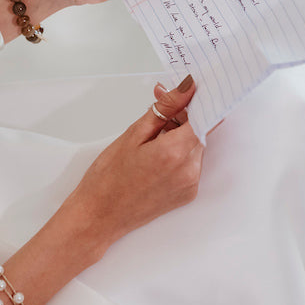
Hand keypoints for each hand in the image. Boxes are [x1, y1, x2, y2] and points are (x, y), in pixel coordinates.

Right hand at [62, 76, 204, 249]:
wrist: (99, 216)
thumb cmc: (108, 178)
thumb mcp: (133, 134)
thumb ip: (164, 109)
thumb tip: (185, 89)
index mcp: (175, 152)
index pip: (205, 116)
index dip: (197, 101)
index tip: (189, 92)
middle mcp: (189, 170)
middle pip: (200, 131)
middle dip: (183, 118)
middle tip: (158, 115)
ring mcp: (190, 185)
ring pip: (196, 147)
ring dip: (181, 137)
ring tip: (151, 142)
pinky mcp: (188, 194)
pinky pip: (191, 165)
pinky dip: (179, 155)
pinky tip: (155, 158)